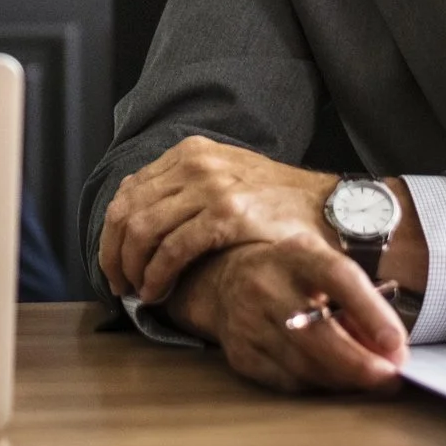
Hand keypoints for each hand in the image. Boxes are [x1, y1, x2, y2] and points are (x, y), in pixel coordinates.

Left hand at [99, 136, 336, 304]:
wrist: (332, 210)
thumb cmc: (280, 204)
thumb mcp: (227, 181)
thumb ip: (186, 193)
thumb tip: (142, 224)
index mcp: (190, 153)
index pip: (129, 191)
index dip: (112, 232)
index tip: (113, 262)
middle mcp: (195, 163)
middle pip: (127, 210)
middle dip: (113, 253)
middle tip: (118, 284)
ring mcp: (210, 186)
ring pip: (142, 230)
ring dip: (132, 267)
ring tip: (137, 291)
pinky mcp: (226, 214)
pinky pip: (171, 248)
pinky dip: (156, 274)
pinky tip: (157, 291)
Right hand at [167, 240, 406, 393]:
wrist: (228, 278)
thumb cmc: (295, 275)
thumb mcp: (327, 269)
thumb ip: (360, 303)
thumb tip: (392, 353)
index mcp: (298, 255)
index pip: (338, 279)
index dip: (371, 313)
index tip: (396, 344)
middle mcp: (266, 284)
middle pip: (317, 334)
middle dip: (360, 364)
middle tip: (391, 378)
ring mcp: (248, 321)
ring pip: (305, 366)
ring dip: (345, 379)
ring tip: (370, 378)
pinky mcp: (240, 353)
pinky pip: (289, 382)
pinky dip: (319, 385)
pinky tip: (333, 377)